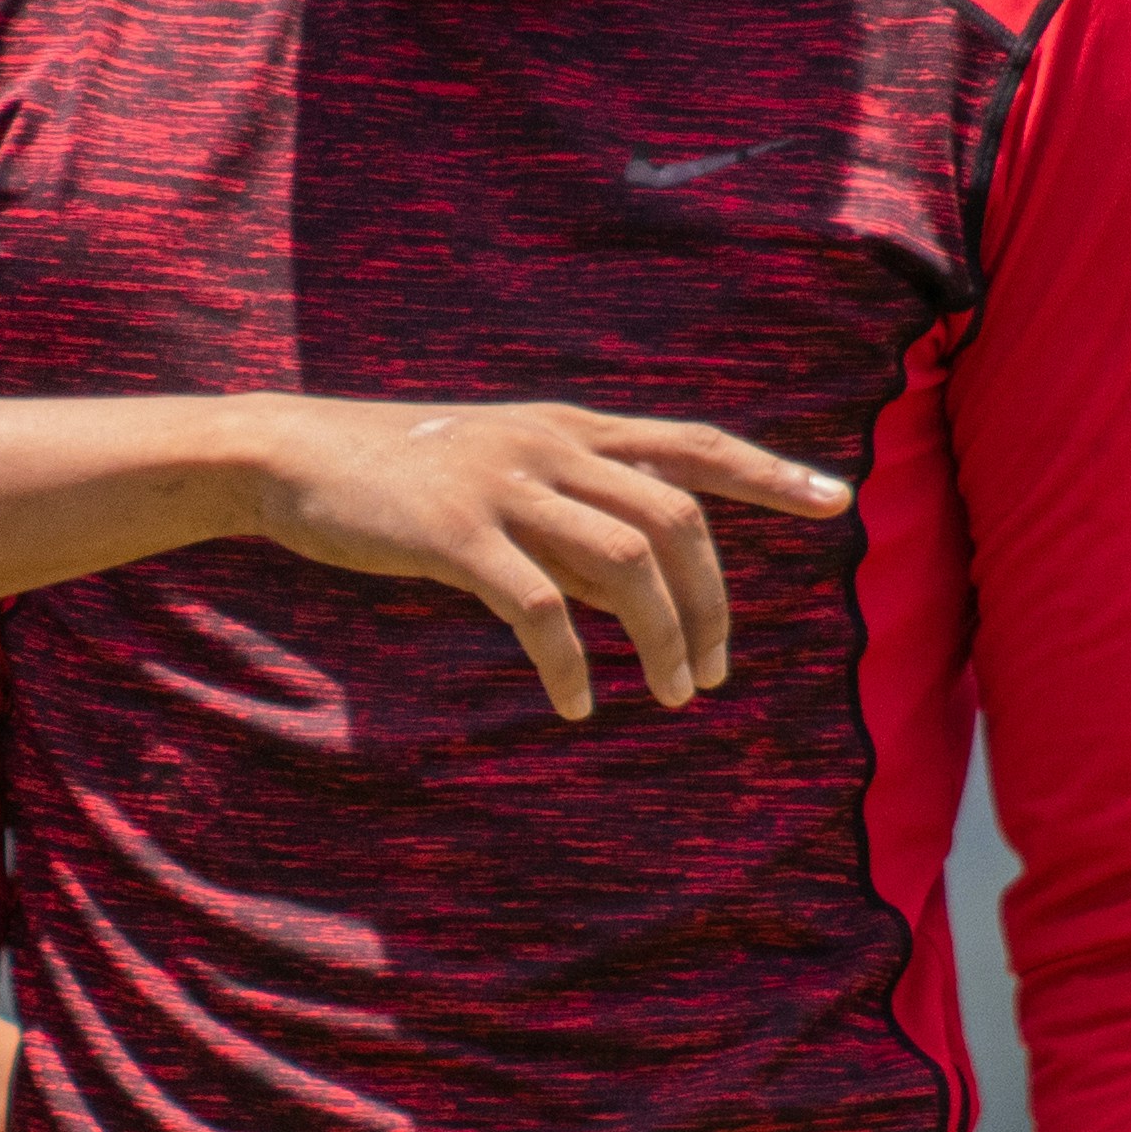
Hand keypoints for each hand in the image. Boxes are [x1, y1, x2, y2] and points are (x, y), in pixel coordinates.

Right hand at [244, 403, 847, 720]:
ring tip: (672, 693)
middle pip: (676, 519)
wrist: (294, 457)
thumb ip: (576, 521)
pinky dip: (570, 663)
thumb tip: (644, 588)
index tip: (836, 500)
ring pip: (625, 561)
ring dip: (664, 637)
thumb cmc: (403, 480)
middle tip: (715, 672)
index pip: (694, 444)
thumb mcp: (506, 481)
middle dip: (713, 603)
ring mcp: (505, 486)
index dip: (769, 473)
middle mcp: (552, 446)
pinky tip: (576, 702)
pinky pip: (538, 608)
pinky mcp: (455, 534)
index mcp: (571, 429)